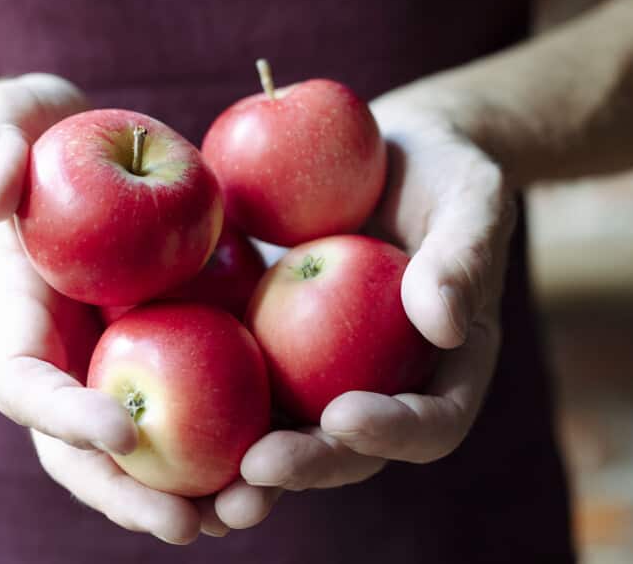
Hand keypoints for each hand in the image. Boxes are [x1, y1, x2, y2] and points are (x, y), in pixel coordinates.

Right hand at [0, 75, 274, 542]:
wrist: (81, 146)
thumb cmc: (37, 132)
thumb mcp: (3, 117)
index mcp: (20, 317)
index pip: (24, 385)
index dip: (64, 417)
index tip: (122, 433)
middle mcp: (67, 355)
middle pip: (82, 452)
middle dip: (128, 494)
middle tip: (187, 524)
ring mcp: (120, 358)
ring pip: (148, 448)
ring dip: (193, 489)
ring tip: (251, 511)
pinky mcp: (174, 345)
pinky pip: (202, 402)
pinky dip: (235, 438)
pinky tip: (287, 457)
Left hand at [239, 82, 515, 491]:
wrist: (385, 152)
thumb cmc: (445, 171)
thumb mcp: (472, 196)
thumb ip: (463, 255)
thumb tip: (442, 324)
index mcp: (446, 367)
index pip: (431, 421)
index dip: (393, 431)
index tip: (344, 415)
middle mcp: (384, 384)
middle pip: (350, 447)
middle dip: (306, 465)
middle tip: (256, 468)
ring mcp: (325, 372)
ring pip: (290, 430)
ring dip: (248, 462)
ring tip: (204, 480)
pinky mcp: (274, 346)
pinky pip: (244, 377)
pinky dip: (208, 398)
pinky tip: (161, 402)